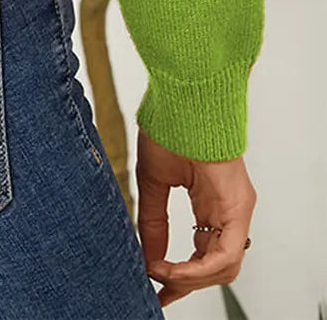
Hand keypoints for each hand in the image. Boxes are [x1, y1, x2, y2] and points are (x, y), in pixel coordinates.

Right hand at [136, 127, 256, 307]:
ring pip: (225, 266)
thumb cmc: (169, 127)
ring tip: (161, 275)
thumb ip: (152, 221)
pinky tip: (174, 269)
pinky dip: (199, 267)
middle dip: (187, 283)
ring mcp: (238, 209)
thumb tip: (149, 258)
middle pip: (217, 266)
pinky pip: (226, 252)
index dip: (182, 275)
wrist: (182, 98)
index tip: (157, 284)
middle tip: (160, 290)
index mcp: (211, 204)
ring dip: (191, 278)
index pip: (205, 253)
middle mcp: (230, 210)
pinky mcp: (239, 206)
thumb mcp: (153, 184)